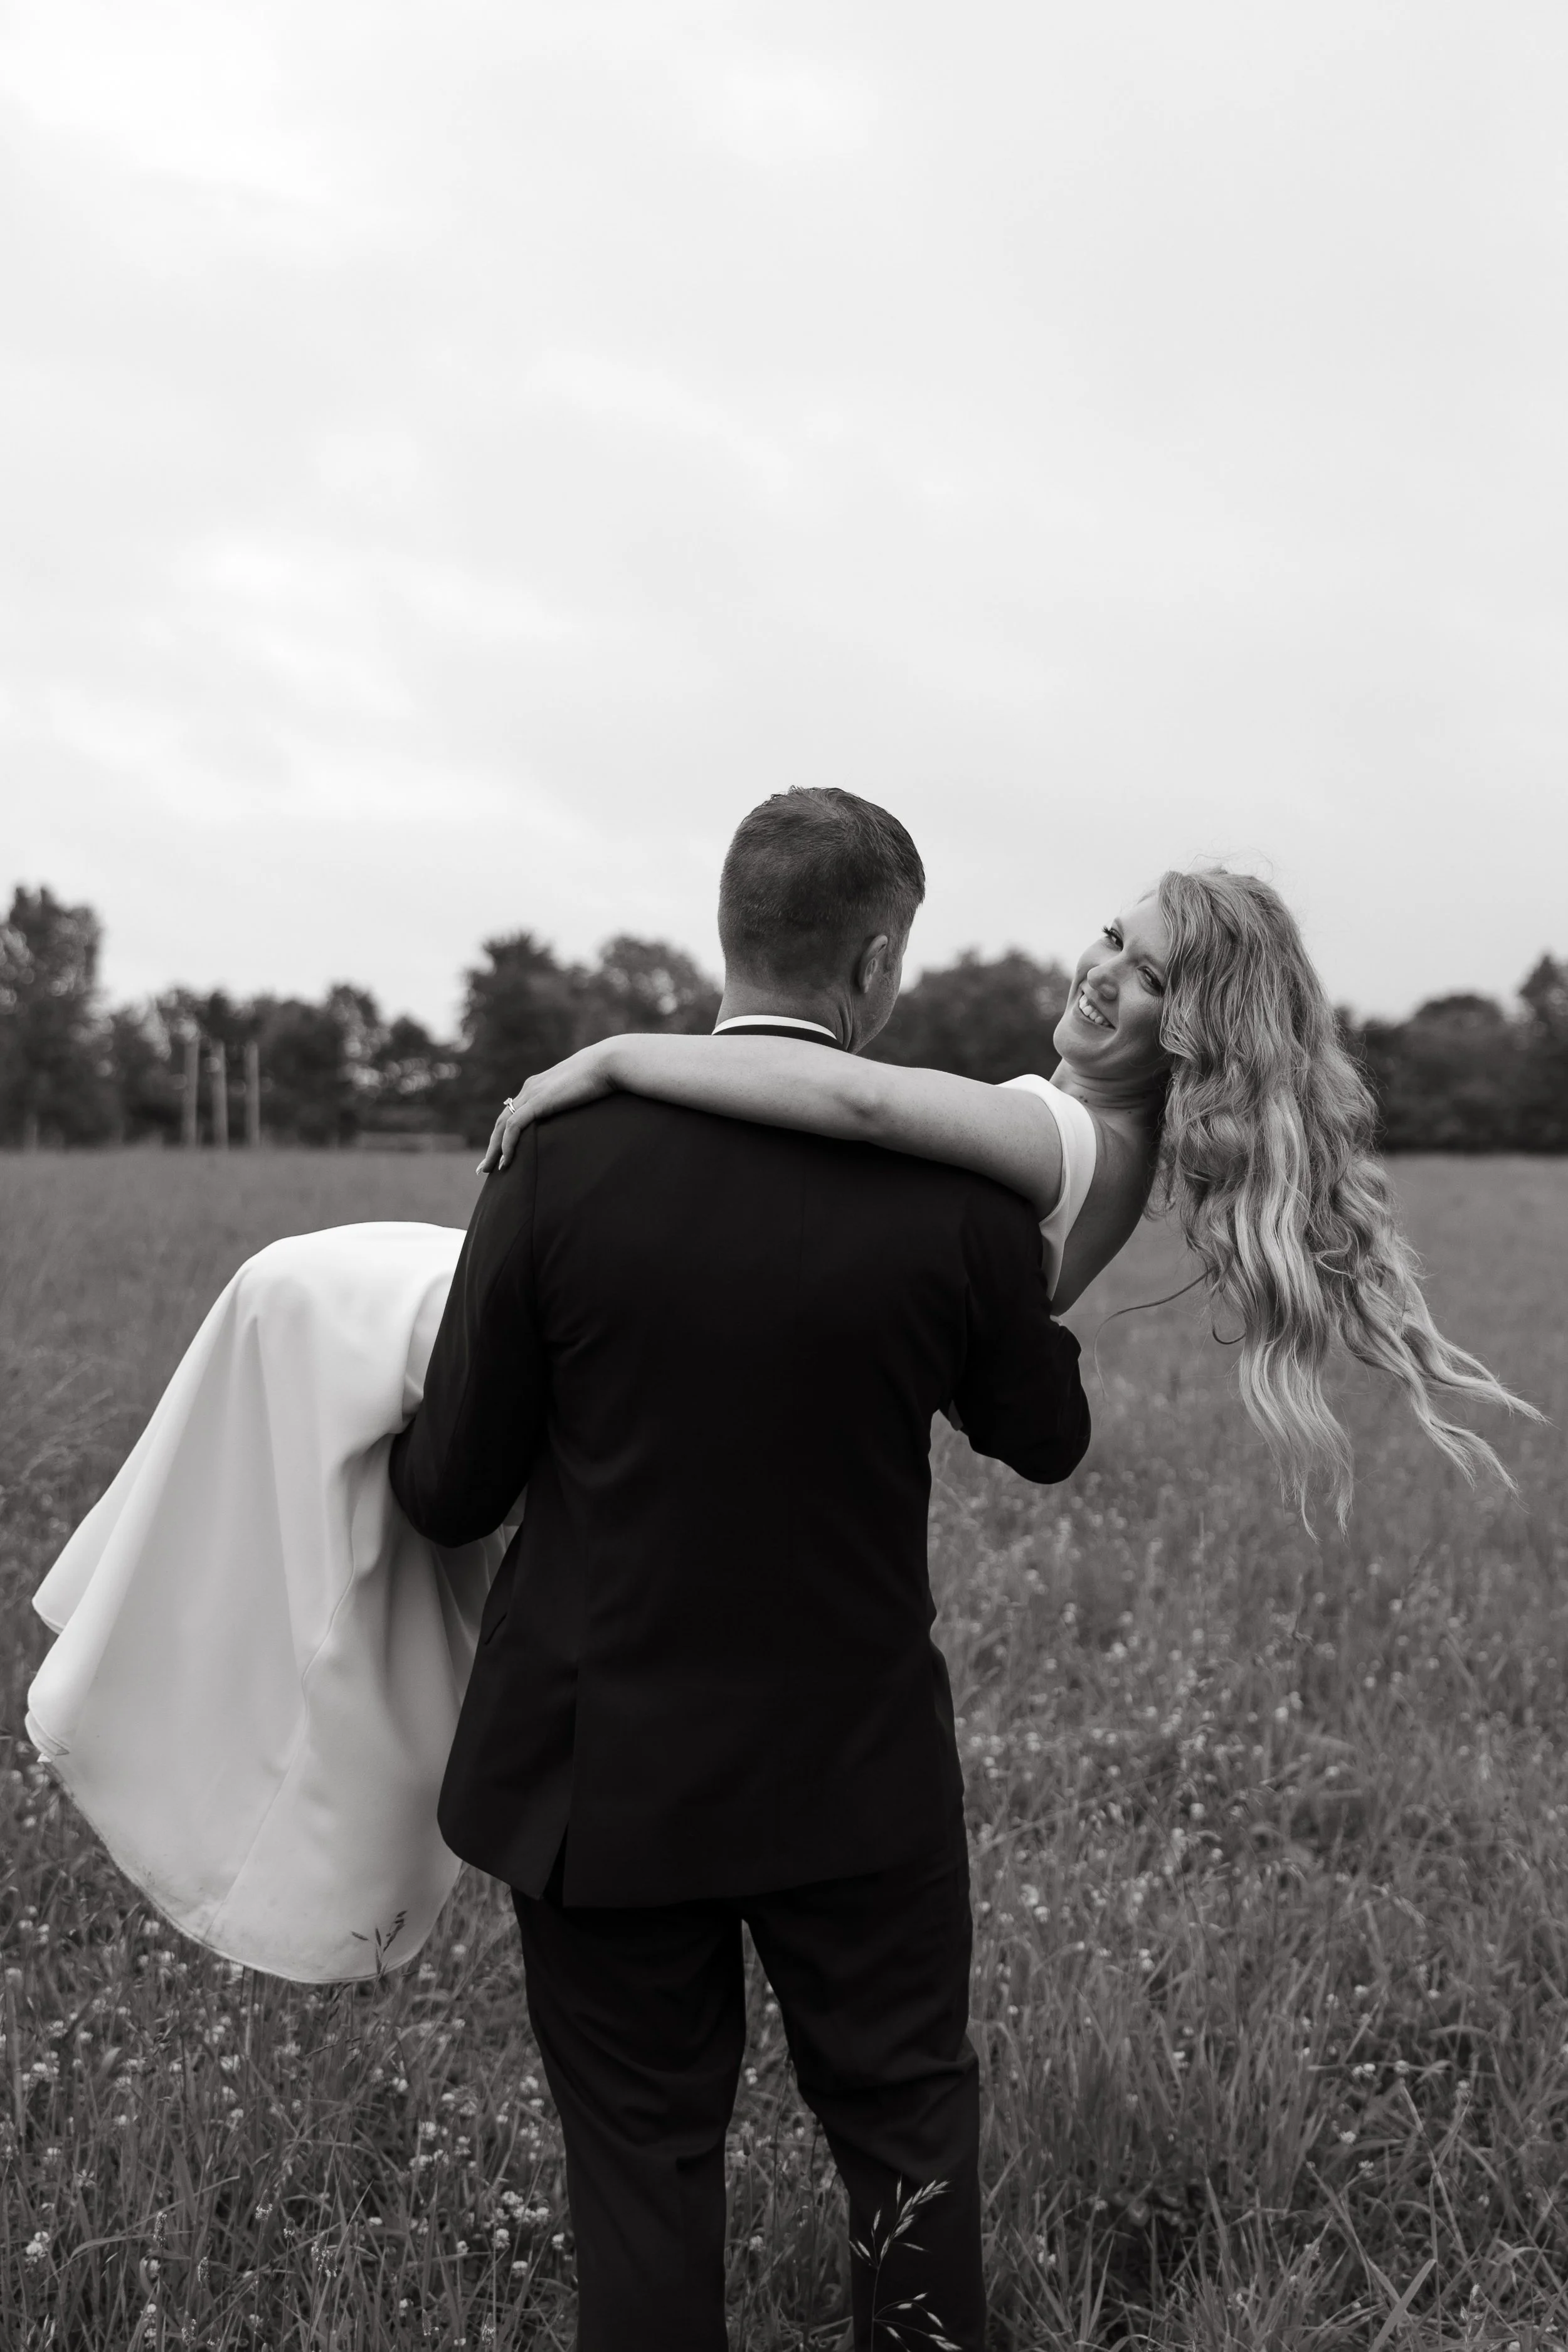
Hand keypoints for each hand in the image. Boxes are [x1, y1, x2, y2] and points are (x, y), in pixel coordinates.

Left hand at [476, 1044, 616, 1172]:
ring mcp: (532, 1094)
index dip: (504, 1134)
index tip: (501, 1152)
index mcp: (538, 1085)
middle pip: (502, 1121)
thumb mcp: (581, 1090)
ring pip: (503, 1125)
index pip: (513, 1112)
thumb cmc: (603, 1076)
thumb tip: (578, 1114)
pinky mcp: (538, 1101)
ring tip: (490, 1169)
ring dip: (494, 1149)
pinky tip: (506, 1160)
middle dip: (493, 1145)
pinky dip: (507, 1145)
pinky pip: (514, 1126)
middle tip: (485, 1167)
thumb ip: (571, 1101)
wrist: (608, 1063)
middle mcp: (530, 1088)